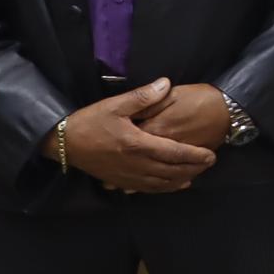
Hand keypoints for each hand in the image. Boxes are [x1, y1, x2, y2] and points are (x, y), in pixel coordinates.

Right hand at [59, 79, 216, 193]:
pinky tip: (175, 185)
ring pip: (161, 183)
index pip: (173, 152)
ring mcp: (127, 176)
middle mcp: (135, 164)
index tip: (211, 154)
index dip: (195, 155)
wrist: (62, 143)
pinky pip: (147, 189)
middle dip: (194, 168)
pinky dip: (165, 188)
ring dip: (181, 180)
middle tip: (210, 163)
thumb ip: (143, 96)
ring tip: (197, 174)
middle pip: (171, 171)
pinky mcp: (120, 182)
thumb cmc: (90, 121)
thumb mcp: (116, 104)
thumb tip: (167, 83)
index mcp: (137, 144)